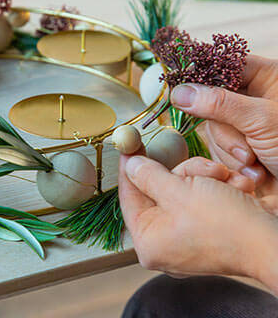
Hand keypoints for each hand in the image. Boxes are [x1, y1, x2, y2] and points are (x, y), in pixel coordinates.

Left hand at [118, 155, 277, 292]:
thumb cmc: (227, 225)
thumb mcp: (179, 192)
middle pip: (159, 190)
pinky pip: (198, 198)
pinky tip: (234, 187)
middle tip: (200, 168)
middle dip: (183, 172)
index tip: (130, 148)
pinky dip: (215, 187)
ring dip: (203, 177)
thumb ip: (149, 176)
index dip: (130, 168)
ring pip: (181, 189)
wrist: (272, 242)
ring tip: (224, 178)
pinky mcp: (204, 230)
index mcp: (149, 240)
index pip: (129, 197)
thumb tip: (131, 165)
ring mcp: (185, 237)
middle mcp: (164, 242)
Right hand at [171, 55, 277, 192]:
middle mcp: (252, 97)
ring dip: (232, 151)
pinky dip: (233, 164)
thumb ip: (220, 104)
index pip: (222, 66)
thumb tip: (180, 92)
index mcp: (265, 77)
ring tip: (256, 164)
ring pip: (213, 129)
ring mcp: (244, 122)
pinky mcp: (240, 145)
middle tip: (247, 149)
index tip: (183, 91)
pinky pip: (218, 148)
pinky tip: (255, 173)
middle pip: (211, 102)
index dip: (201, 77)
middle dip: (227, 132)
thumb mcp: (263, 120)